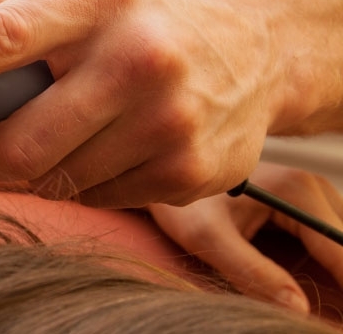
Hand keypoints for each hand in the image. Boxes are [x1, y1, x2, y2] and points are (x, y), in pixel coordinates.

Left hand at [0, 0, 278, 206]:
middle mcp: (139, 56)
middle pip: (17, 142)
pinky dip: (86, 181)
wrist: (257, 52)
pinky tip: (112, 147)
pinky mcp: (188, 172)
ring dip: (40, 166)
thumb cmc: (143, 17)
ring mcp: (169, 120)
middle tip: (0, 135)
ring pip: (54, 179)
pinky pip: (96, 199)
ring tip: (70, 130)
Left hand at [148, 162, 342, 312]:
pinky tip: (314, 289)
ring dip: (337, 273)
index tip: (340, 324)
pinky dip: (328, 265)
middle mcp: (313, 186)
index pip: (342, 249)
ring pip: (341, 242)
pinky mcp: (305, 204)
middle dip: (342, 282)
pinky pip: (328, 239)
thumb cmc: (185, 205)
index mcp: (296, 190)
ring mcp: (312, 194)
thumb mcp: (209, 238)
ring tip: (328, 305)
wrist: (171, 178)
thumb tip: (299, 309)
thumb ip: (252, 271)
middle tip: (333, 320)